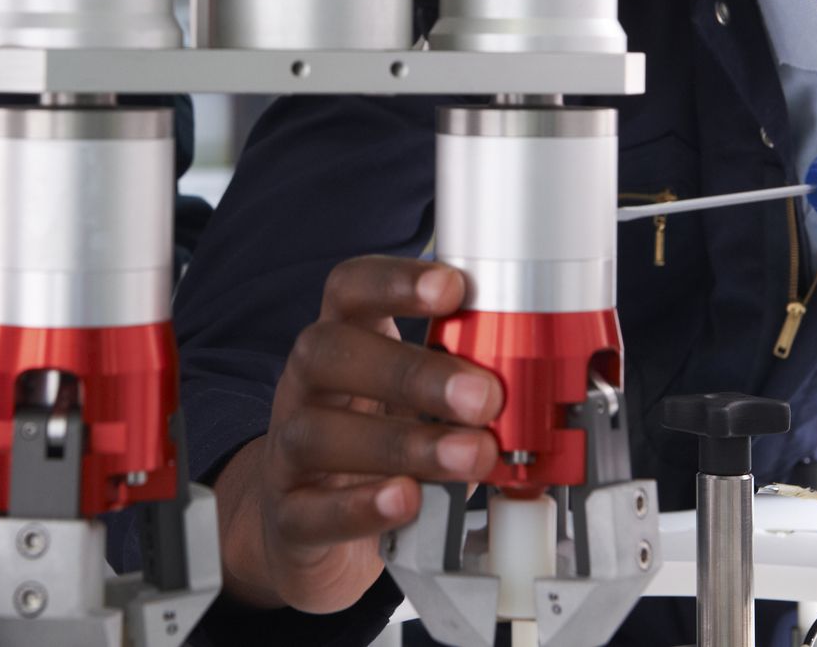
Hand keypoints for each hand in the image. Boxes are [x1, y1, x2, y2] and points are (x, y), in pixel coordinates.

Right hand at [214, 256, 501, 613]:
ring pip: (317, 434)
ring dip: (403, 443)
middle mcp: (305, 386)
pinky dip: (361, 506)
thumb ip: (462, 387)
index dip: (395, 282)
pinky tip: (408, 500)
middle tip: (484, 395)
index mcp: (344, 343)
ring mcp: (287, 451)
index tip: (453, 288)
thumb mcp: (421, 405)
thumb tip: (530, 384)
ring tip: (471, 456)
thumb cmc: (381, 452)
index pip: (350, 290)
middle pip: (329, 352)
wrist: (312, 533)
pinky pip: (310, 510)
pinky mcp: (289, 516)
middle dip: (410, 370)